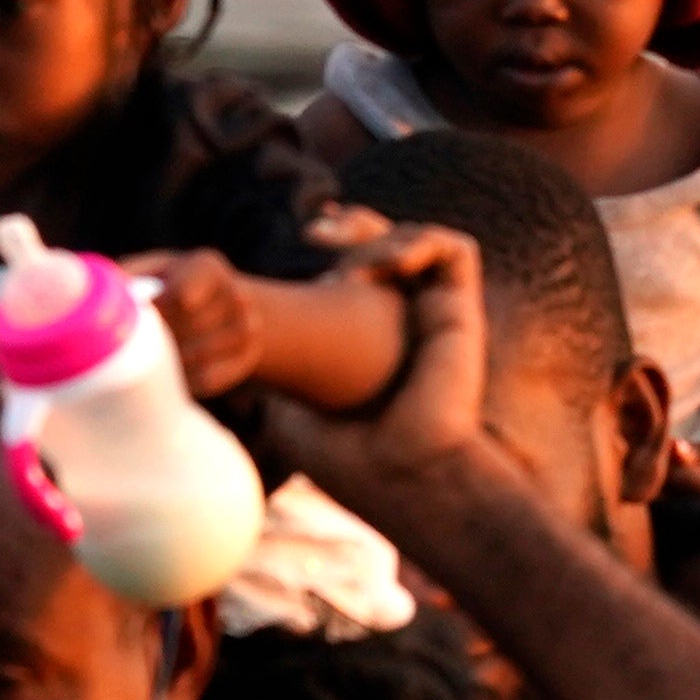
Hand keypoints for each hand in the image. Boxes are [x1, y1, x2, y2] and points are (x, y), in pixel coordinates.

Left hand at [137, 248, 263, 400]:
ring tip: (149, 362)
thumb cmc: (170, 288)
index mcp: (207, 267)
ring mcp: (247, 327)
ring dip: (167, 365)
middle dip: (156, 340)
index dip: (154, 314)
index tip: (138, 321)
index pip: (181, 298)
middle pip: (185, 330)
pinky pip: (209, 379)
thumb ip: (127, 277)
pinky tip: (171, 375)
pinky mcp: (248, 358)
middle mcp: (235, 294)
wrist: (222, 306)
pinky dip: (185, 382)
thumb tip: (97, 294)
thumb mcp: (152, 271)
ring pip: (195, 357)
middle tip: (134, 347)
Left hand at [269, 223, 498, 522]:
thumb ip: (271, 368)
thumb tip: (237, 343)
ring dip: (378, 235)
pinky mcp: (462, 311)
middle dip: (352, 225)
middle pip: (387, 244)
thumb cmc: (346, 455)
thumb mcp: (286, 406)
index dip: (337, 243)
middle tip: (316, 234)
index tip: (309, 237)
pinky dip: (421, 242)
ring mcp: (434, 314)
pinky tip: (389, 267)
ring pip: (417, 240)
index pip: (356, 270)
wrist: (399, 474)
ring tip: (350, 265)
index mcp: (369, 339)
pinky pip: (455, 249)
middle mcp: (405, 322)